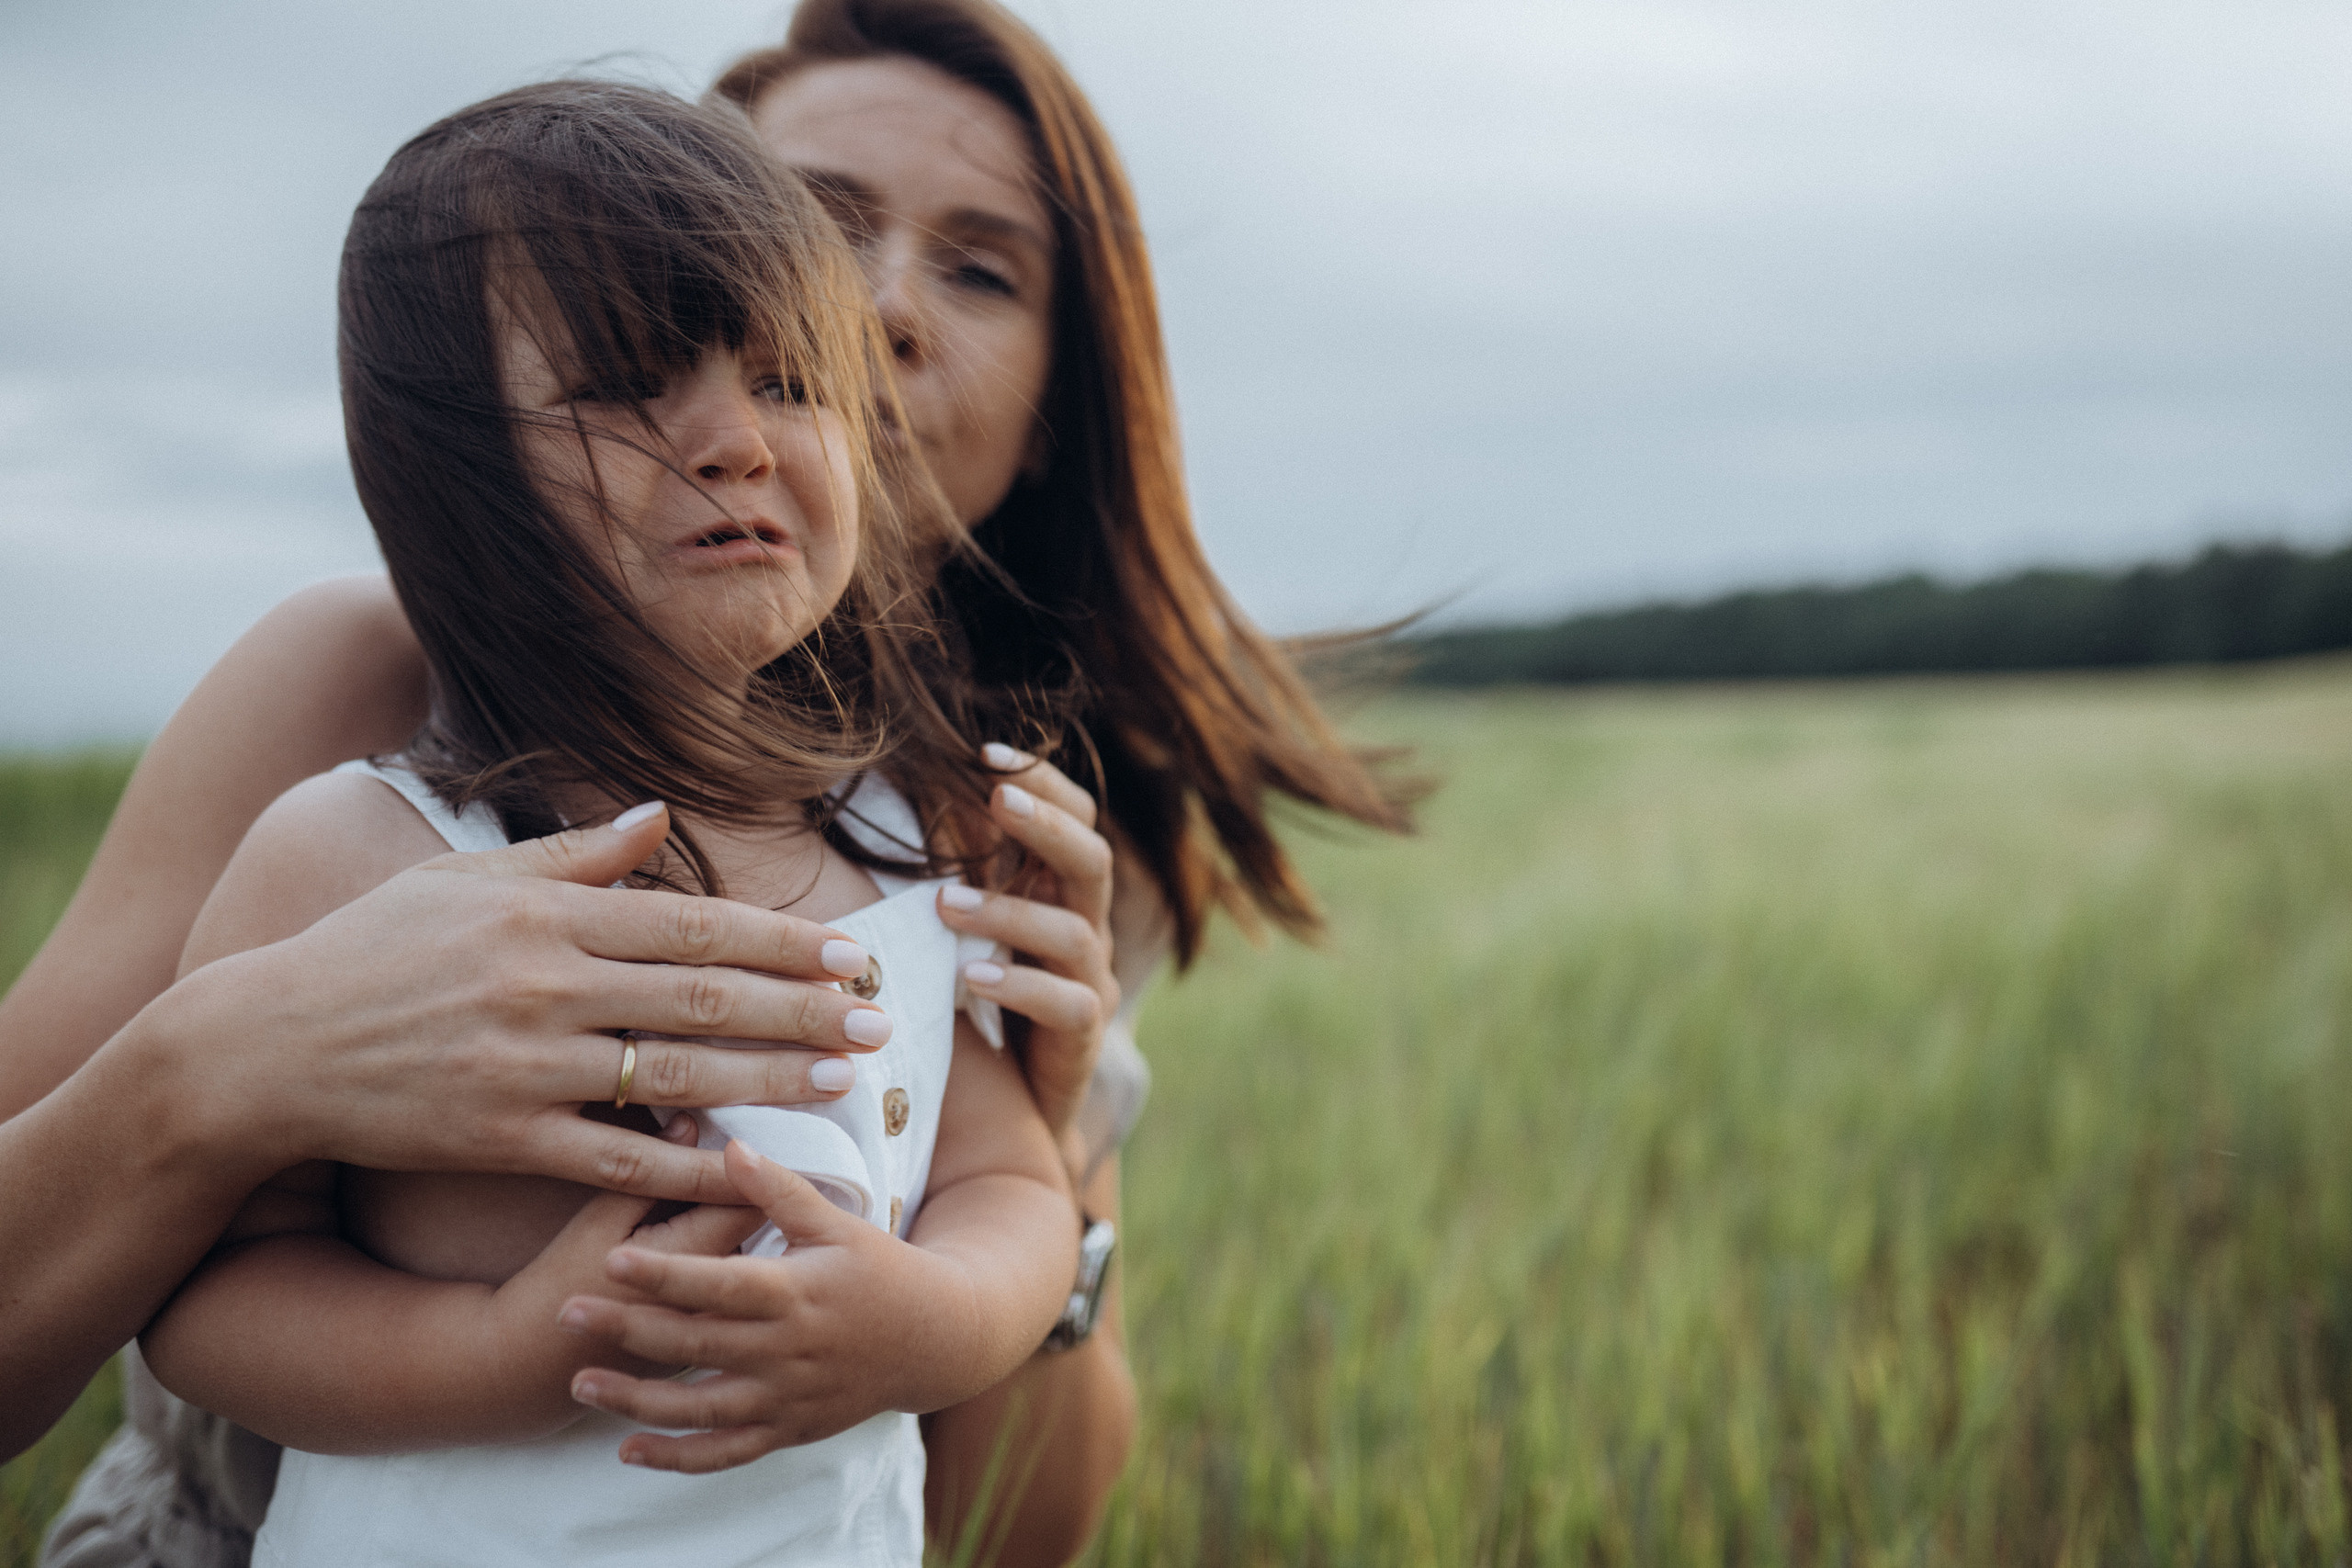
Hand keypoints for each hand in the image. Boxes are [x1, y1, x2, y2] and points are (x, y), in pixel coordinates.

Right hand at [174, 803, 889, 1203]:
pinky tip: (742, 1165)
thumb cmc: (372, 950)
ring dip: (769, 1083)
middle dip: (802, 1013)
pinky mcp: (497, 1138)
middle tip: (879, 1024)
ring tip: (843, 1086)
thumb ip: (571, 855)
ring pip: (674, 1079)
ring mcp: (522, 1064)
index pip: (691, 926)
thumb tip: (655, 814)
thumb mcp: (464, 878)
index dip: (779, 944)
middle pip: (703, 1000)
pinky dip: (677, 1165)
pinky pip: (609, 1157)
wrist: (264, 1045)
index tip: (848, 956)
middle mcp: (544, 983)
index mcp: (545, 914)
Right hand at [484, 1117, 768, 1395]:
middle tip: (742, 1166)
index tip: (742, 1143)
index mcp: (695, 1260)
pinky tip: (704, 1254)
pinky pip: (729, 1302)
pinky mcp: (698, 1347)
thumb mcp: (595, 1222)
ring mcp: (710, 1330)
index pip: (751, 1201)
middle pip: (758, 1235)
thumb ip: (646, 1172)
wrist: (526, 1369)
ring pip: (749, 1270)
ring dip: (742, 1237)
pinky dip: (724, 1276)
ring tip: (729, 1206)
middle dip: (755, 1199)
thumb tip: (689, 1125)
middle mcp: (715, 1300)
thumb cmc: (555, 1289)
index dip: (749, 1170)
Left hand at [558, 1142, 978, 1472]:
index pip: (719, 1283)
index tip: (611, 1259)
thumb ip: (779, 1188)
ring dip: (635, 1400)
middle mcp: (787, 1350)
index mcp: (796, 1291)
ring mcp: (786, 1397)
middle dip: (627, 1330)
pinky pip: (725, 1453)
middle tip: (565, 1314)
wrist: (938, 1339)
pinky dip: (676, 1458)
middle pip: (695, 1344)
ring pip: (699, 1408)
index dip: (664, 1274)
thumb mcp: (839, 1221)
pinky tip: (627, 1452)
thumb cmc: (882, 1268)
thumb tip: (728, 1144)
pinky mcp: (788, 1430)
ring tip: (580, 1384)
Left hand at [935, 745, 1117, 1150]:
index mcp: (1062, 893)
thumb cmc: (979, 1002)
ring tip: (947, 904)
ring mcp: (1091, 984)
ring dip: (1011, 912)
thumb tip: (898, 794)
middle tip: (996, 799)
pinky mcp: (1081, 1039)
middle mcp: (1088, 930)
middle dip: (1046, 825)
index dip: (1042, 781)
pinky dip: (1019, 986)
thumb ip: (952, 870)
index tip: (987, 752)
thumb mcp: (968, 927)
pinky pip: (1066, 1006)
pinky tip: (970, 975)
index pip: (1076, 819)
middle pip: (1092, 861)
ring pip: (1075, 934)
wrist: (1016, 1108)